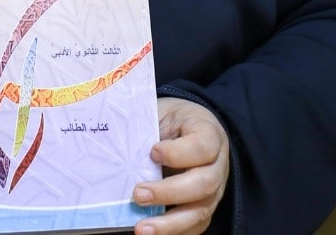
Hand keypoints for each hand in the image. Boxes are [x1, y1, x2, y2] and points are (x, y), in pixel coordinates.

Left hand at [131, 97, 229, 234]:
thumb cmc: (169, 121)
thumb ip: (148, 128)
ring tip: (141, 228)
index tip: (153, 152)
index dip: (179, 152)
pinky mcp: (203, 209)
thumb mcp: (161, 113)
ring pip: (200, 211)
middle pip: (205, 183)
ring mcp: (214, 191)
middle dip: (169, 192)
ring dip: (169, 223)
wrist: (183, 129)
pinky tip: (151, 233)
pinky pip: (195, 227)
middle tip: (138, 194)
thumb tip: (118, 148)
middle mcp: (217, 165)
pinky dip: (172, 232)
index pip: (204, 146)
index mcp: (209, 133)